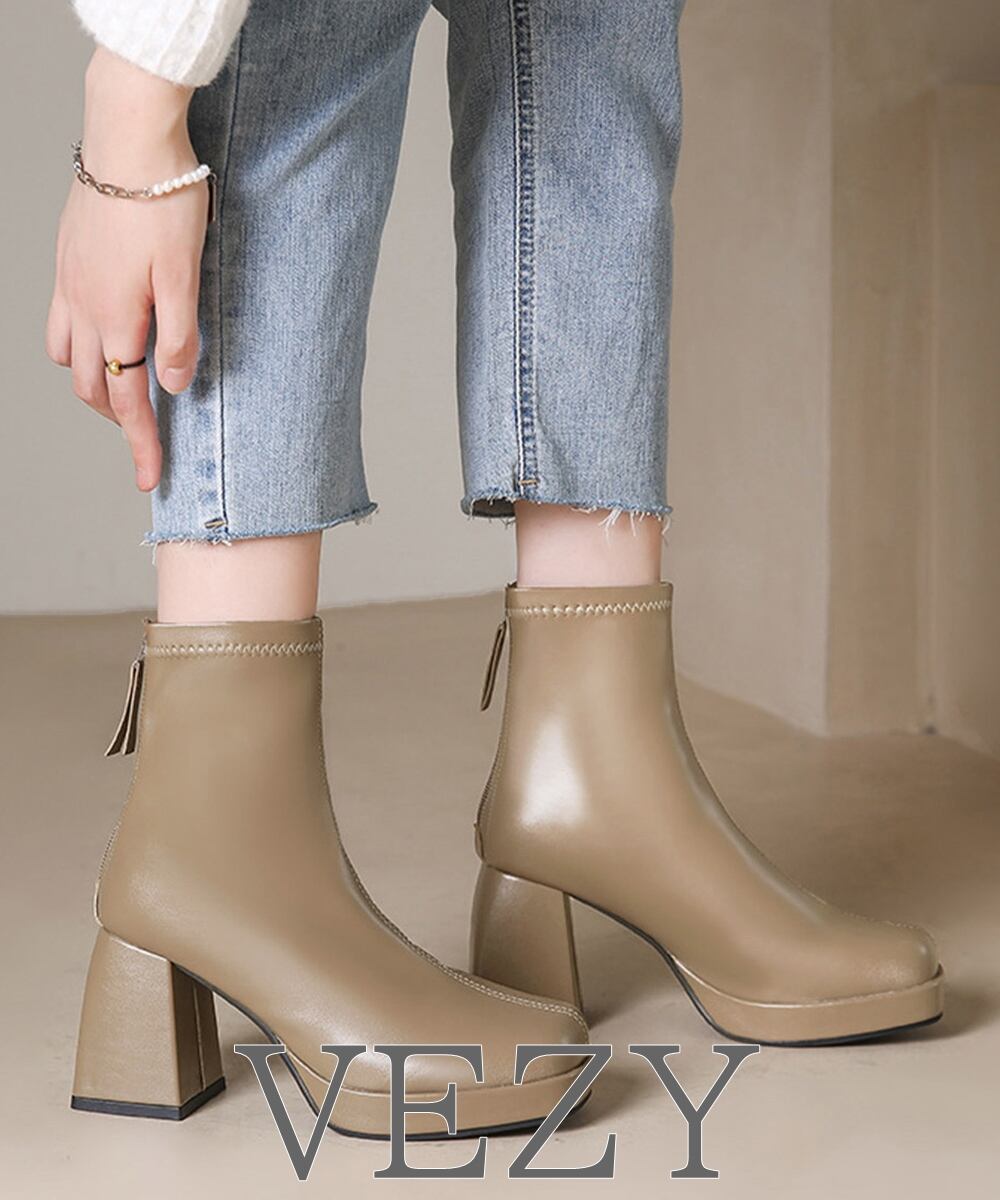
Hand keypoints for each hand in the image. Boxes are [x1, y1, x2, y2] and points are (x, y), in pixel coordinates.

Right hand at [46, 48, 206, 491]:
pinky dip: (77, 347)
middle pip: (90, 386)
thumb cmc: (164, 202)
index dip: (140, 444)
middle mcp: (83, 306)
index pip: (126, 399)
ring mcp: (70, 283)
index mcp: (115, 317)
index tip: (149, 479)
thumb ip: (178, 337)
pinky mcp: (68, 261)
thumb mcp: (185, 277)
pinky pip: (59, 322)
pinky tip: (102, 338)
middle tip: (147, 439)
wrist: (129, 135)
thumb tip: (171, 388)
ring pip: (67, 357)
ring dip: (93, 384)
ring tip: (124, 393)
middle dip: (117, 419)